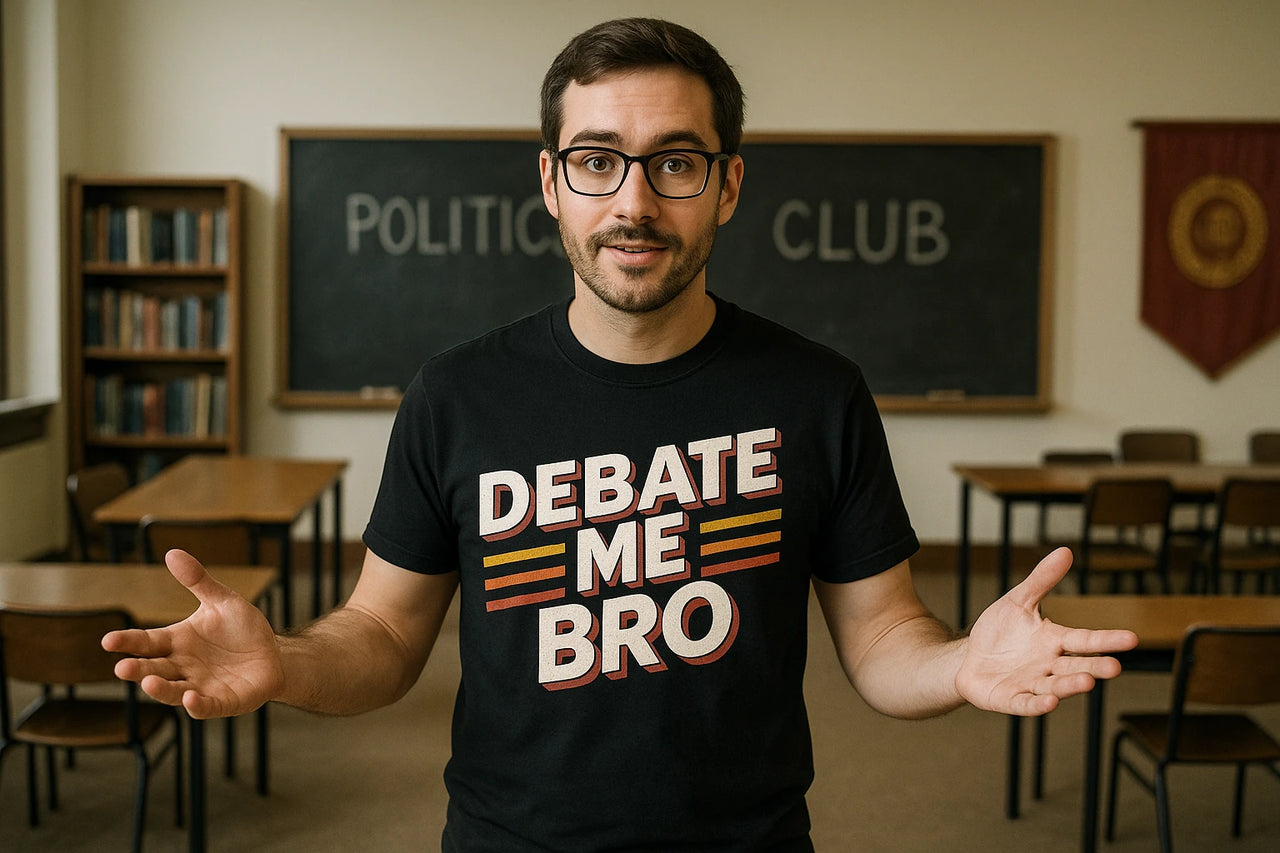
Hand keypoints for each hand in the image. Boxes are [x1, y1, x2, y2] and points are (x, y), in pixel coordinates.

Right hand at [102, 549, 284, 718]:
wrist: (273, 654)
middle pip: (154, 669)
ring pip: (174, 691)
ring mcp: (201, 686)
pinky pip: (207, 706)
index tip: (108, 641)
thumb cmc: (242, 629)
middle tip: (122, 668)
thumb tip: (172, 552)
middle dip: (138, 670)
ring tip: (149, 683)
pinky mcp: (223, 701)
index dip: (128, 642)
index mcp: (177, 642)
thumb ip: (198, 581)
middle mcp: (183, 667)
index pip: (147, 642)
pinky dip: (197, 705)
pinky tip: (191, 699)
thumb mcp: (222, 601)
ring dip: (161, 689)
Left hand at [955, 547, 1137, 715]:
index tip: (1132, 638)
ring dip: (1070, 686)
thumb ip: (1041, 580)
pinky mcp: (1011, 699)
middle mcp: (1049, 665)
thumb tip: (1065, 551)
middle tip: (1115, 667)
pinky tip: (1049, 702)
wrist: (969, 658)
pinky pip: (1026, 703)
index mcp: (1054, 641)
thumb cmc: (999, 632)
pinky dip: (1038, 704)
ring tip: (1087, 682)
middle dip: (1095, 667)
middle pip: (1076, 666)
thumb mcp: (1018, 601)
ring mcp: (1031, 684)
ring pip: (1056, 686)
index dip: (1106, 639)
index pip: (1084, 640)